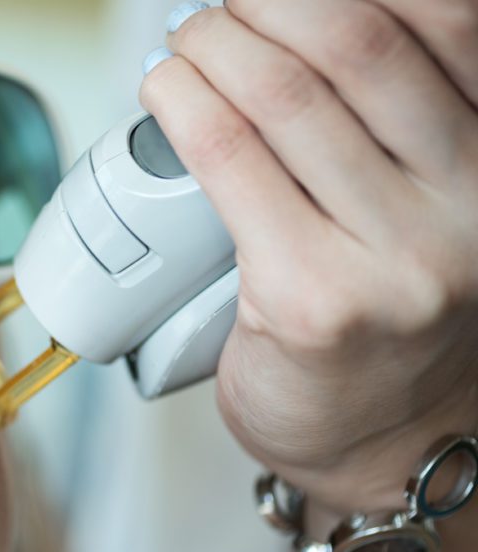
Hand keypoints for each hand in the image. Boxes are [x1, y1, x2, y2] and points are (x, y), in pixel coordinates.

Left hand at [139, 0, 477, 513]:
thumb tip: (287, 36)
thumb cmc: (390, 325)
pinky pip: (231, 163)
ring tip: (188, 42)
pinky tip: (165, 91)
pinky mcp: (310, 298)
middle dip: (267, 5)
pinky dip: (184, 107)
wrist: (382, 446)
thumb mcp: (430, 212)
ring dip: (215, 45)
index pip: (449, 23)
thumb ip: (397, 129)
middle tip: (220, 11)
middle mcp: (467, 207)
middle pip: (357, 46)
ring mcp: (395, 257)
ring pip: (286, 98)